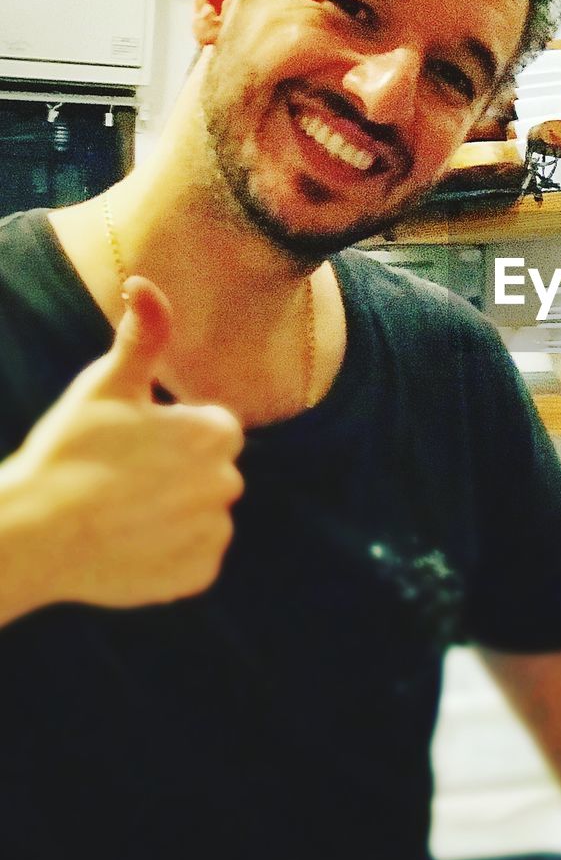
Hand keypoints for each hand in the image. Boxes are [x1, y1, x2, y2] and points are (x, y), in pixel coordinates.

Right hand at [3, 276, 244, 610]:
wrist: (32, 532)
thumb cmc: (68, 450)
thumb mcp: (106, 384)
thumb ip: (143, 334)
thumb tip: (146, 283)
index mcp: (217, 433)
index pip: (212, 428)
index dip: (170, 434)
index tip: (131, 444)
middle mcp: (228, 483)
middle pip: (209, 472)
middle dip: (175, 473)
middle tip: (121, 480)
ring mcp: (214, 533)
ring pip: (202, 515)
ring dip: (173, 514)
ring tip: (121, 512)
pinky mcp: (198, 576)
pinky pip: (193, 559)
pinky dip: (168, 555)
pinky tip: (128, 545)